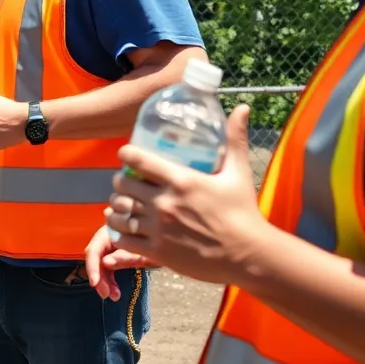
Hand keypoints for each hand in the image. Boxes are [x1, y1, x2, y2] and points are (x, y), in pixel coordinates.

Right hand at [83, 225, 155, 300]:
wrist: (170, 240)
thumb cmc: (161, 243)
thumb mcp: (146, 252)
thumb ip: (126, 256)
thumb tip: (105, 263)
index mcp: (113, 231)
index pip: (95, 249)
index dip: (93, 266)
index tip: (95, 283)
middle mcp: (109, 236)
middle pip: (96, 258)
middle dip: (99, 278)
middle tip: (106, 295)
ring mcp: (112, 245)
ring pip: (101, 265)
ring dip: (105, 282)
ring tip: (115, 296)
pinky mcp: (116, 255)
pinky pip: (108, 268)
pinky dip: (110, 281)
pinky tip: (116, 292)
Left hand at [105, 104, 272, 285]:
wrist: (248, 256)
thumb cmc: (243, 212)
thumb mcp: (238, 172)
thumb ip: (235, 139)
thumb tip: (242, 107)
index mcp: (181, 180)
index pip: (138, 159)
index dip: (126, 154)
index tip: (126, 154)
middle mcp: (164, 203)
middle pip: (123, 185)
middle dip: (120, 181)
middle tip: (125, 181)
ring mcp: (159, 229)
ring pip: (119, 212)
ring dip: (116, 206)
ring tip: (121, 204)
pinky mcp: (157, 252)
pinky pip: (124, 239)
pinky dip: (119, 232)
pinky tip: (123, 228)